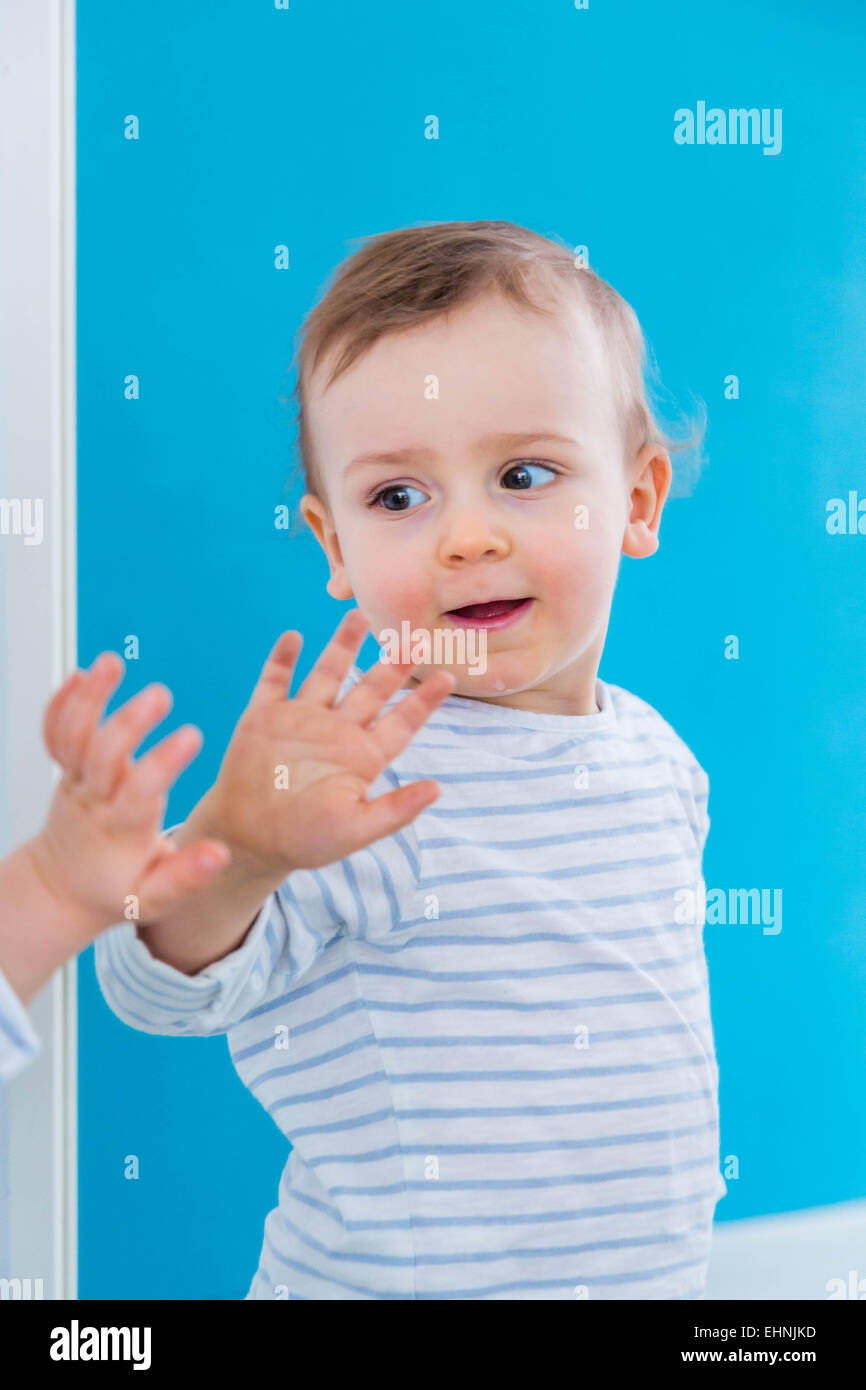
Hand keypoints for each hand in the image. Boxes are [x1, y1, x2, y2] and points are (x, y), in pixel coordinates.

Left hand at [27, 652, 230, 934]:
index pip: (142, 791)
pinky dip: (61, 703)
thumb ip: (187, 876)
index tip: (192, 736)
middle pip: (103, 754)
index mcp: (123, 829)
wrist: (62, 888)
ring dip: (90, 697)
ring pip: (73, 735)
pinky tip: (81, 674)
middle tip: (160, 693)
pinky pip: (54, 733)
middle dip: (130, 721)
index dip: (164, 762)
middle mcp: (95, 799)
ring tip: (112, 662)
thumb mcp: (155, 899)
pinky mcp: (65, 769)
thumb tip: (221, 854)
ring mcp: (75, 781)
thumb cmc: (115, 889)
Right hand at [200, 609, 454, 876]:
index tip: (448, 677)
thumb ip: (396, 810)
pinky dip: (282, 658)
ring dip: (342, 645)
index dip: (424, 700)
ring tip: (358, 614)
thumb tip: (439, 789)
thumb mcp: (356, 830)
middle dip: (392, 662)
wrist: (247, 839)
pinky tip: (293, 636)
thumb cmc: (304, 840)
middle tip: (415, 634)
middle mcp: (336, 731)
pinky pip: (274, 680)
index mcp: (362, 756)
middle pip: (371, 688)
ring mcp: (300, 720)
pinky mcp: (264, 717)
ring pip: (328, 672)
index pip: (401, 722)